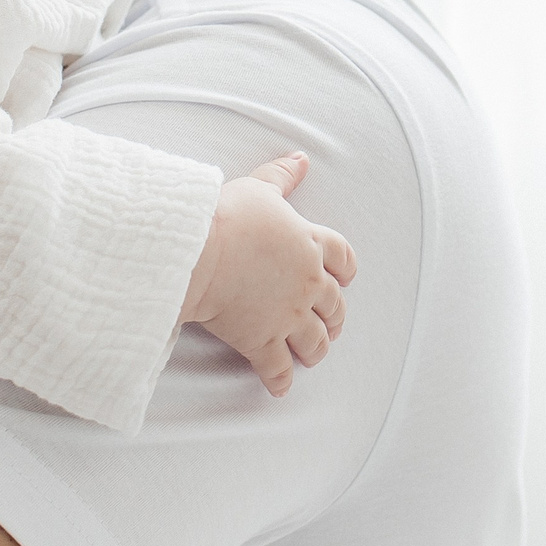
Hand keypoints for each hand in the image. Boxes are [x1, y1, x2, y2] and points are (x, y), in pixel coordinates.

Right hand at [179, 153, 357, 396]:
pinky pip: (278, 369)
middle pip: (335, 306)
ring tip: (312, 355)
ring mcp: (287, 315)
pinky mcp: (262, 340)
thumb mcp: (259, 188)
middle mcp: (307, 283)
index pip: (343, 258)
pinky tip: (280, 388)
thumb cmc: (227, 216)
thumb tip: (301, 157)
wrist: (200, 252)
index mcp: (310, 244)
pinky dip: (281, 381)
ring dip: (317, 350)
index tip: (344, 278)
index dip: (345, 270)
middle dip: (335, 318)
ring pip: (316, 341)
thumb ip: (282, 176)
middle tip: (330, 324)